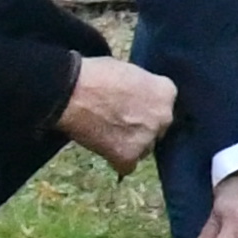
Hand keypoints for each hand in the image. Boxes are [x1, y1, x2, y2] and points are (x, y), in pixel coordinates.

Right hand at [55, 55, 177, 169]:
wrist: (71, 92)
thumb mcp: (129, 72)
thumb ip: (141, 88)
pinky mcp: (129, 156)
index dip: (145, 109)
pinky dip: (115, 160)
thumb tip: (137, 96)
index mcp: (166, 92)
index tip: (130, 109)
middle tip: (117, 124)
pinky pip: (127, 166)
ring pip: (144, 149)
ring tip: (105, 134)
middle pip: (156, 129)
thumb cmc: (94, 75)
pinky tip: (102, 148)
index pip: (162, 107)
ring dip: (129, 145)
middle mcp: (164, 116)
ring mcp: (148, 138)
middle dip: (140, 129)